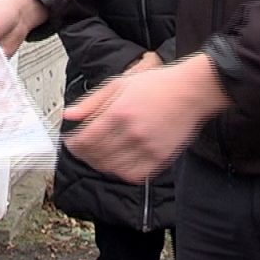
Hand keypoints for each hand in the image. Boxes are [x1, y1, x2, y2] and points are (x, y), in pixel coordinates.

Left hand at [62, 54, 228, 182]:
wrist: (191, 91)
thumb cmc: (156, 85)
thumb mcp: (118, 84)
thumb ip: (91, 102)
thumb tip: (68, 115)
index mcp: (119, 112)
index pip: (85, 139)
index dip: (72, 145)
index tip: (69, 143)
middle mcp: (131, 132)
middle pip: (96, 155)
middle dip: (83, 154)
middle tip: (82, 149)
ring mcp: (147, 148)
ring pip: (112, 168)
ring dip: (100, 164)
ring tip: (99, 155)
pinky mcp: (160, 158)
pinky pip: (133, 176)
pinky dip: (121, 173)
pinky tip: (118, 163)